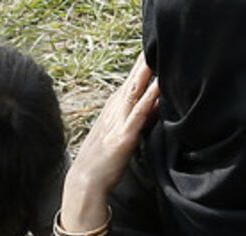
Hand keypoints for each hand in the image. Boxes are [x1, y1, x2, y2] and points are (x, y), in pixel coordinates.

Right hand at [60, 54, 159, 229]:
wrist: (85, 182)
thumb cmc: (101, 164)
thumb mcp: (118, 138)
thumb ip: (134, 122)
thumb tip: (153, 109)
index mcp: (112, 112)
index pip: (128, 86)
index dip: (139, 69)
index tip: (150, 53)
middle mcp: (114, 112)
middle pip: (131, 82)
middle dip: (143, 64)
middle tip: (155, 44)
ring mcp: (119, 123)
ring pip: (134, 92)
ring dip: (145, 73)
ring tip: (158, 55)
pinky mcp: (125, 136)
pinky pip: (139, 113)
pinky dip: (149, 98)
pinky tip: (159, 86)